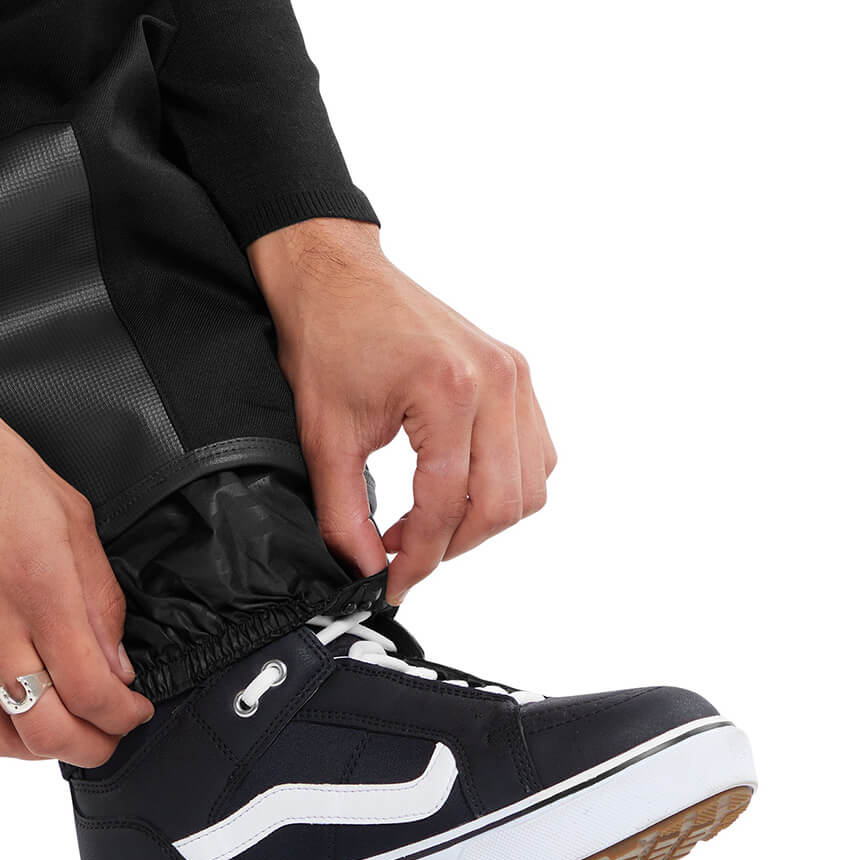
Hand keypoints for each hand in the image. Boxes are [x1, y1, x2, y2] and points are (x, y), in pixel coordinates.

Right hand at [0, 354, 152, 764]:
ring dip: (39, 748)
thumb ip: (99, 598)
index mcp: (40, 588)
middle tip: (109, 734)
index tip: (135, 710)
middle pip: (46, 732)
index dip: (123, 717)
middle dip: (91, 747)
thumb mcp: (73, 517)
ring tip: (64, 730)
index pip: (91, 690)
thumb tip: (115, 661)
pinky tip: (20, 696)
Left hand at [249, 219, 555, 603]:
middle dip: (454, 545)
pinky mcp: (516, 373)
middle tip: (406, 555)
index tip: (391, 582)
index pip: (449, 504)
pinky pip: (535, 453)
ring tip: (429, 525)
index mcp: (448, 391)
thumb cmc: (326, 339)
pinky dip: (505, 485)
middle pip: (503, 504)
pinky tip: (458, 490)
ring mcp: (514, 374)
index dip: (420, 558)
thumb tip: (366, 569)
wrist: (335, 277)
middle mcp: (496, 381)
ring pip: (530, 485)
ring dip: (484, 520)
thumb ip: (345, 514)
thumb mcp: (324, 437)